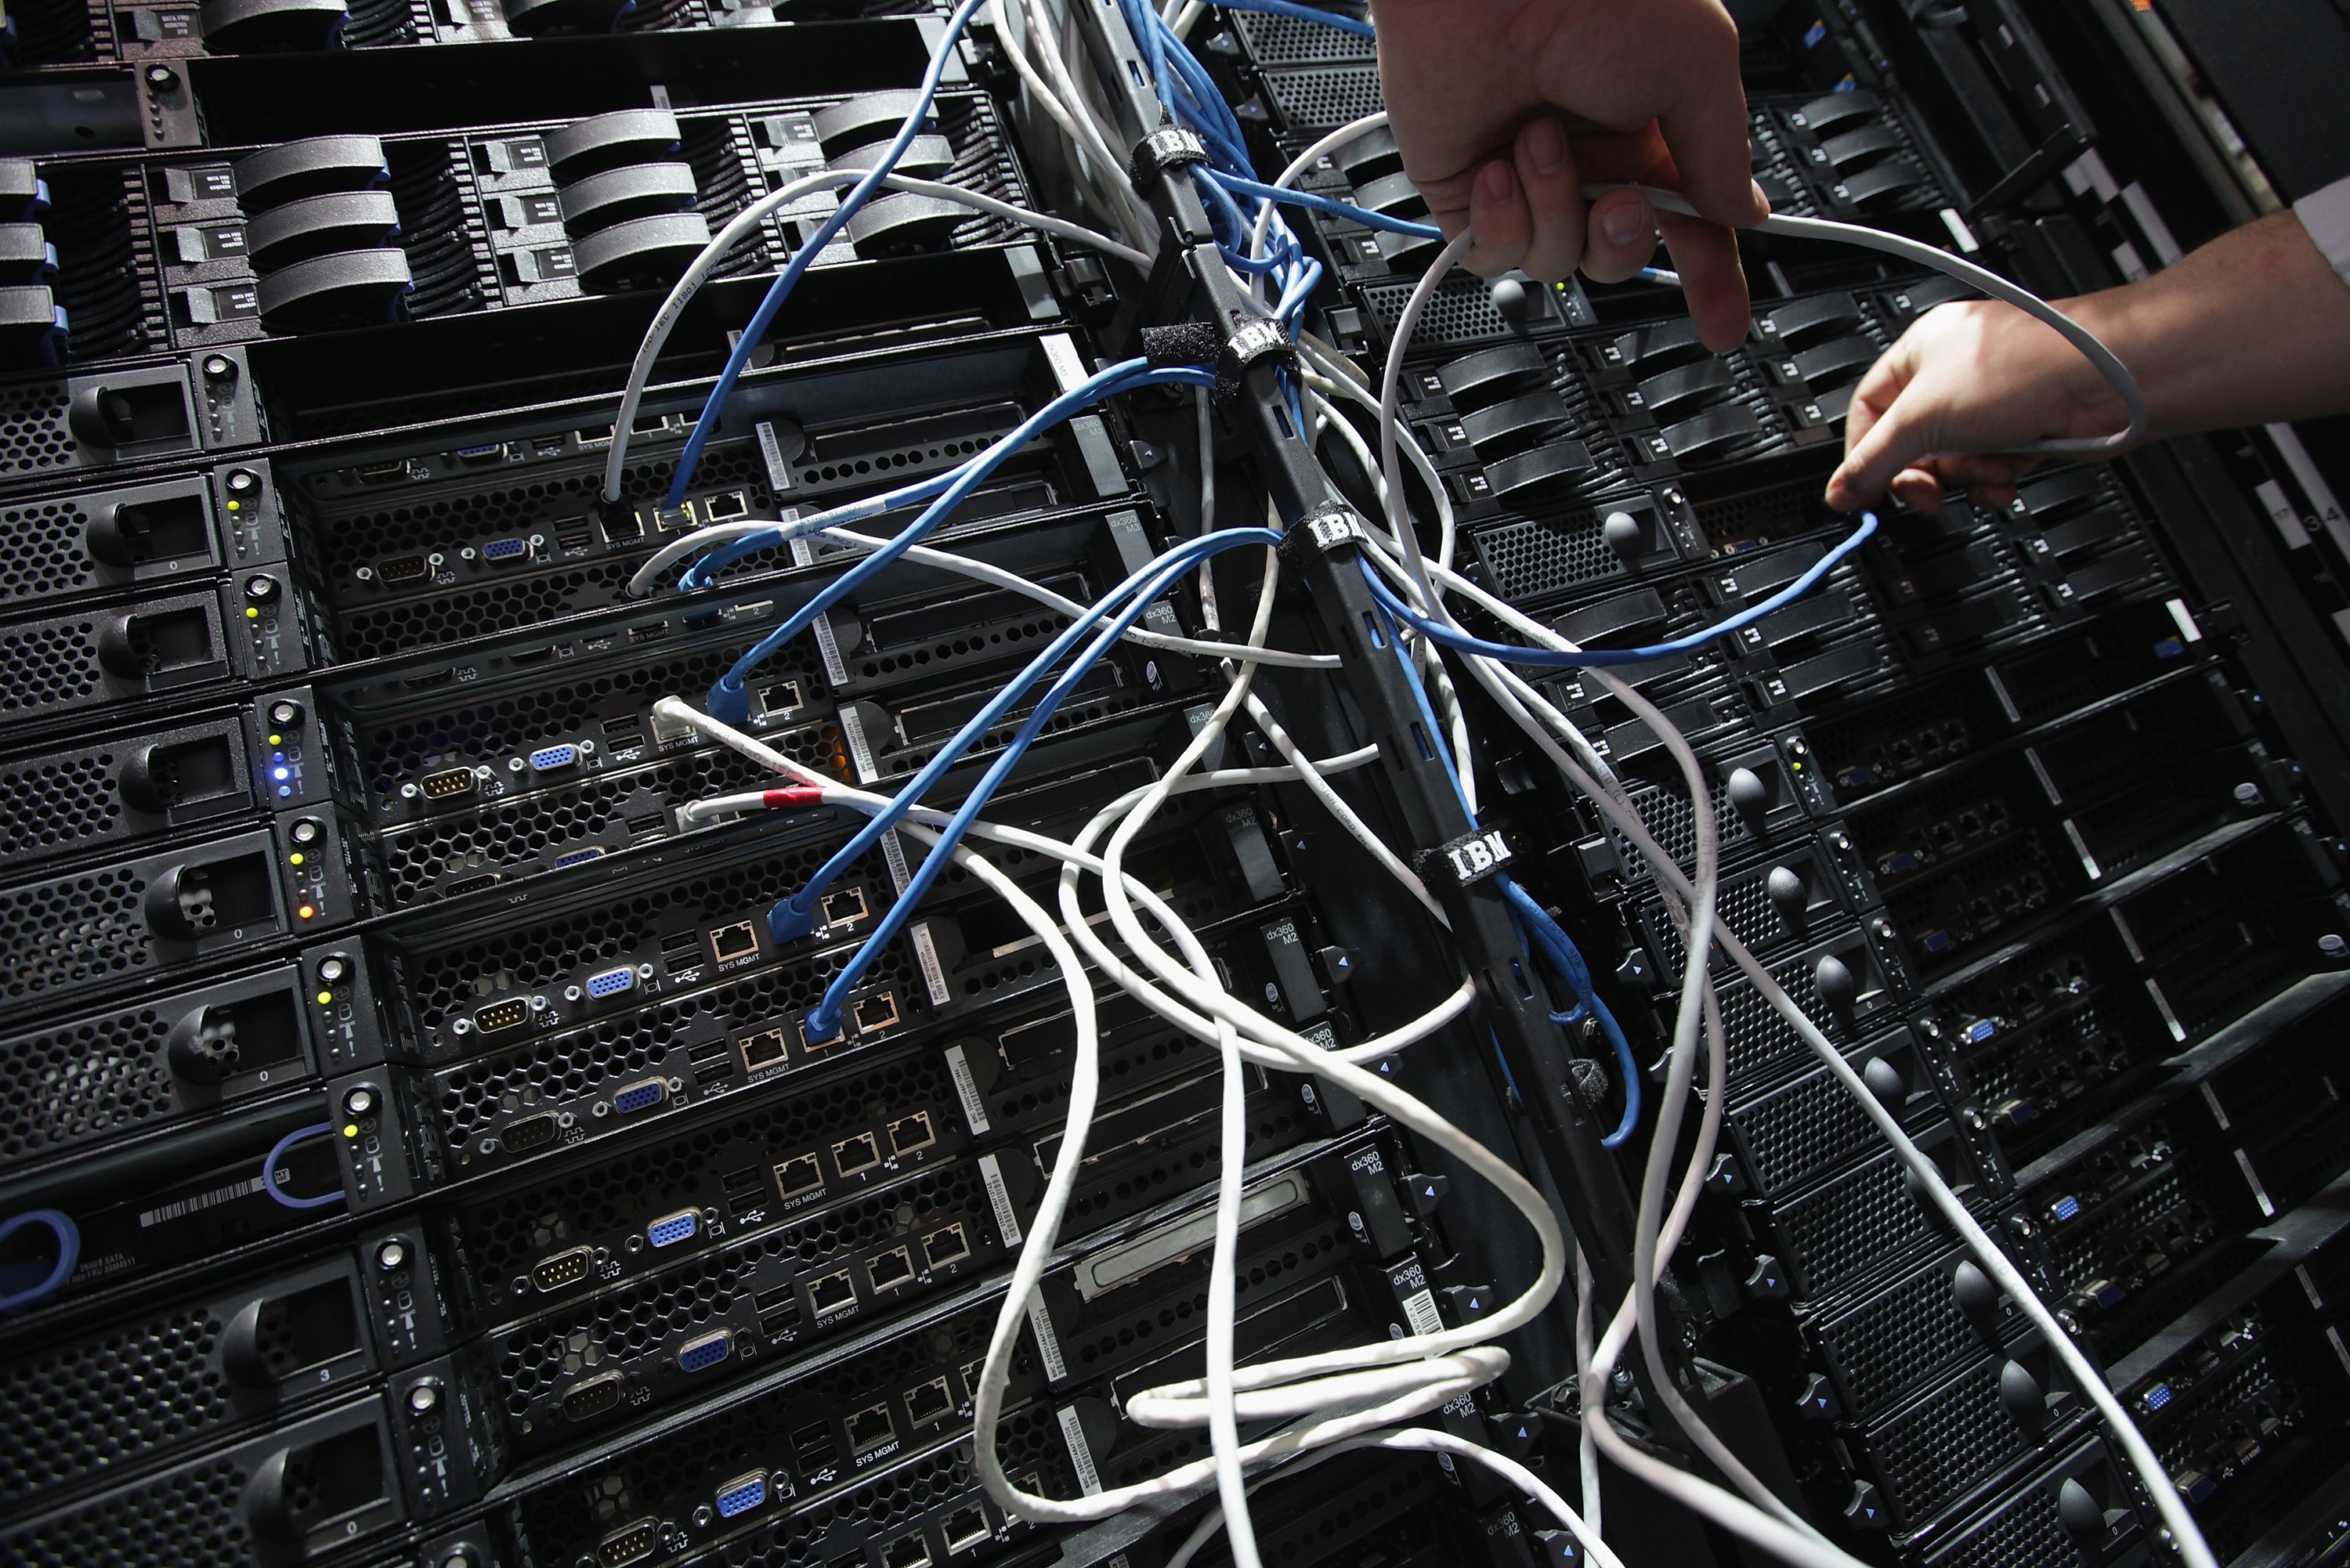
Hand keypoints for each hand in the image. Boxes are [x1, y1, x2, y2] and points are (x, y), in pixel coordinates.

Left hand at [1369, 0, 1766, 348]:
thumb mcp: (1697, 65)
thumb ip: (1720, 154)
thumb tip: (1742, 213)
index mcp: (1654, 128)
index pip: (1691, 223)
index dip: (1710, 278)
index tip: (1723, 326)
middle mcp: (1591, 156)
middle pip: (1618, 256)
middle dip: (1622, 243)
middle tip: (1619, 202)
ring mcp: (1527, 175)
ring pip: (1554, 262)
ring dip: (1553, 209)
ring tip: (1538, 139)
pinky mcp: (1465, 189)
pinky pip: (1493, 257)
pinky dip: (1500, 220)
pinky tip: (1494, 168)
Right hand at [1824, 298, 2132, 514]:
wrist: (2105, 381)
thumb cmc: (2025, 367)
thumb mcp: (1922, 418)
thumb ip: (1872, 462)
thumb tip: (1839, 491)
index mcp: (1920, 351)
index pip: (1868, 412)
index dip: (1863, 455)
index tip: (1863, 491)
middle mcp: (1955, 375)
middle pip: (1910, 444)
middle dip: (1920, 474)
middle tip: (1925, 494)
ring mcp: (1992, 403)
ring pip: (1952, 462)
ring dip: (1964, 478)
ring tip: (1984, 471)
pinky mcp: (2024, 430)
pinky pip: (1989, 470)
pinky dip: (1993, 482)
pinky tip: (2006, 476)